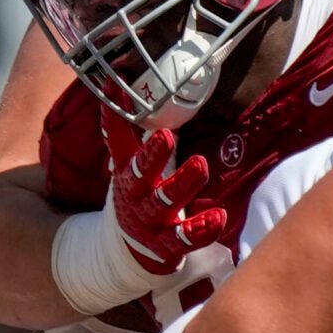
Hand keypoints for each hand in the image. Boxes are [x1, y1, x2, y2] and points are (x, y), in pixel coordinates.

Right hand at [102, 113, 228, 275]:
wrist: (126, 250)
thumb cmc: (135, 195)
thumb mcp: (125, 164)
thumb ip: (121, 128)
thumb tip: (114, 82)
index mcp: (129, 178)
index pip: (128, 154)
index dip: (134, 137)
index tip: (148, 119)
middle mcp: (138, 201)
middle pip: (144, 178)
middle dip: (154, 159)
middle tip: (168, 138)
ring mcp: (152, 225)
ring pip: (167, 206)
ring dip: (183, 185)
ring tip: (200, 166)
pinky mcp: (168, 246)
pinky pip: (185, 239)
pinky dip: (202, 229)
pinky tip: (218, 216)